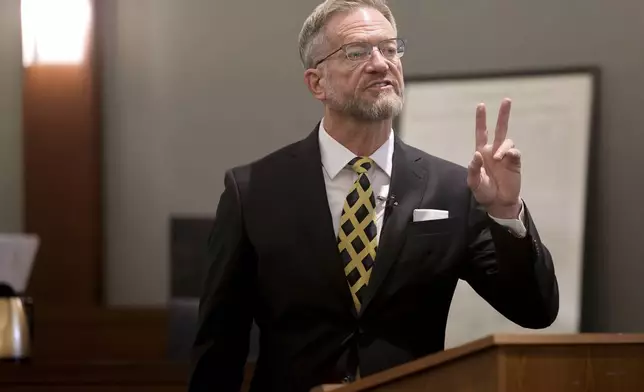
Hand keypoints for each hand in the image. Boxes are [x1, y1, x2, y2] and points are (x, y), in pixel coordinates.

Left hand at [467, 98, 521, 218]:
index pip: (481, 133)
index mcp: (482, 153)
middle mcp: (494, 151)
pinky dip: (511, 153)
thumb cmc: (484, 191)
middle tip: (507, 100)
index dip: (481, 120)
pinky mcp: (515, 162)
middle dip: (503, 115)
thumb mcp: (473, 182)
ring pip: (507, 141)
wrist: (499, 202)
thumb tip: (477, 154)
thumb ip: (473, 169)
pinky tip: (507, 158)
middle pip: (500, 129)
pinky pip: (515, 152)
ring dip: (502, 147)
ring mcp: (505, 156)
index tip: (481, 105)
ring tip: (498, 158)